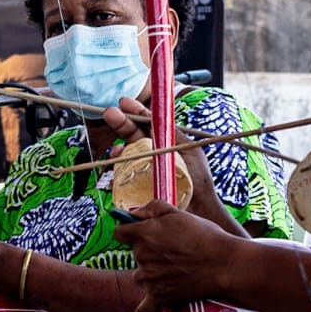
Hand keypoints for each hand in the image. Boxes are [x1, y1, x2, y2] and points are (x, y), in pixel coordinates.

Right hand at [101, 99, 225, 224]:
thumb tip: (157, 115)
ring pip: (125, 154)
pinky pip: (121, 176)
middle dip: (121, 123)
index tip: (124, 103)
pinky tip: (116, 166)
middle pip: (132, 135)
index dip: (135, 112)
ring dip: (118, 149)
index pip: (146, 124)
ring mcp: (141, 169)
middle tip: (110, 113)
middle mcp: (150, 153)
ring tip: (116, 149)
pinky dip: (116, 171)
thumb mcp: (189, 149)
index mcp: (162, 142)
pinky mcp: (135, 186)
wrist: (199, 208)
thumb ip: (173, 132)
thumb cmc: (198, 179)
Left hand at [116, 200, 240, 311]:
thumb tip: (134, 214)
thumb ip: (152, 209)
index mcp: (144, 234)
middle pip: (135, 254)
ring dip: (151, 273)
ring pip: (141, 275)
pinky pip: (144, 311)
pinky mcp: (160, 296)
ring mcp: (149, 279)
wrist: (225, 263)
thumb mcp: (177, 212)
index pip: (120, 233)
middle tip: (175, 248)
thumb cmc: (204, 236)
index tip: (141, 231)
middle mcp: (142, 257)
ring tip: (177, 268)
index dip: (130, 231)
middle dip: (149, 250)